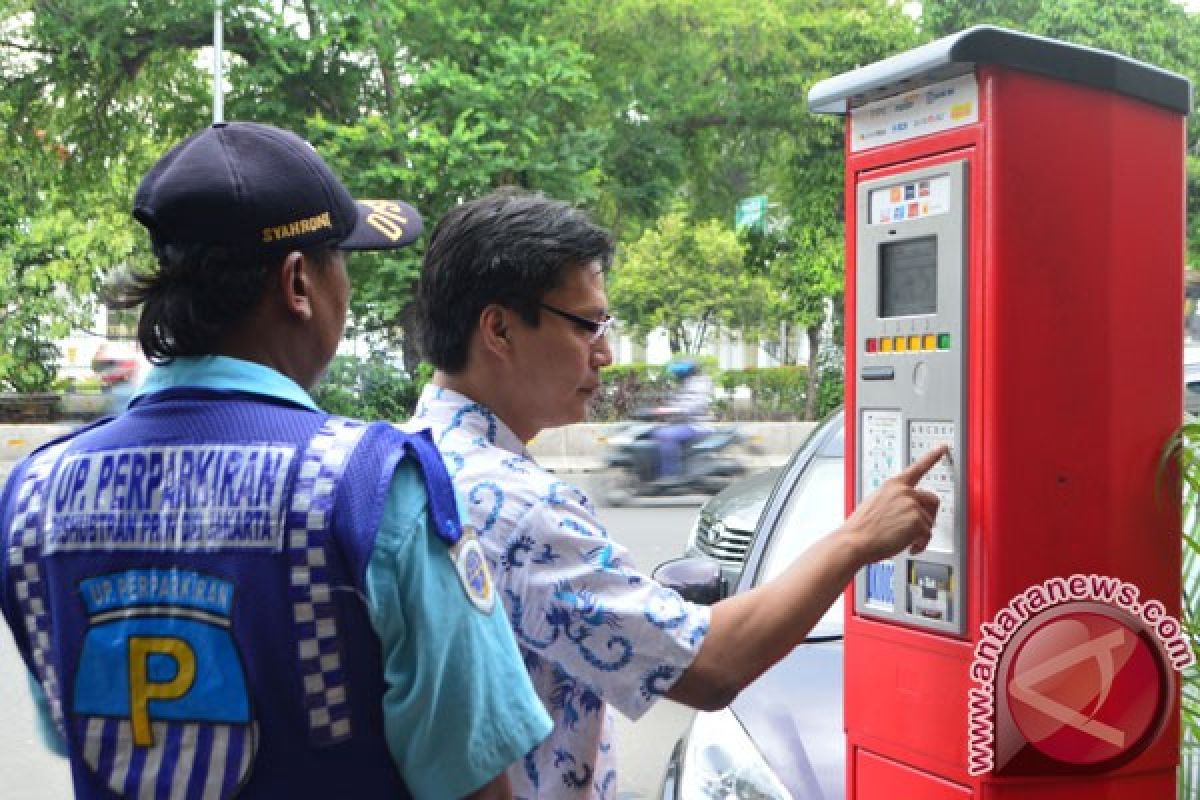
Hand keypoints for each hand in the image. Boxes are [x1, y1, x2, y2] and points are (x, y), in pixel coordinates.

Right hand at [844, 445, 947, 563]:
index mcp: (893, 484)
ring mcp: (912, 505)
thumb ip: (894, 500)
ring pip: (929, 521)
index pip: (917, 467)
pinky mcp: (917, 521)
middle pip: (932, 499)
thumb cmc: (862, 527)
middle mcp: (905, 491)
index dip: (932, 456)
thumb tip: (905, 509)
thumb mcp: (875, 503)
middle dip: (930, 514)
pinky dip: (920, 544)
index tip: (942, 447)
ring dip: (920, 534)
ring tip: (905, 541)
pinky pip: (927, 535)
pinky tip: (909, 547)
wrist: (856, 540)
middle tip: (921, 527)